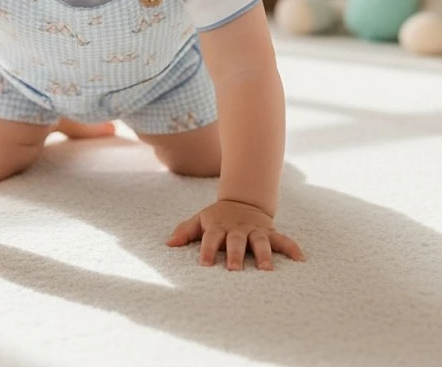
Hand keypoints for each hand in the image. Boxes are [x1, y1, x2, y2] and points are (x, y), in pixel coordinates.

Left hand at [166, 199, 304, 270]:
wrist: (243, 200)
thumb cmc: (217, 218)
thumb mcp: (200, 219)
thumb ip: (186, 231)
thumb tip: (168, 243)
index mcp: (219, 227)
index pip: (210, 238)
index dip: (206, 250)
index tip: (203, 264)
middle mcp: (237, 229)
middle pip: (236, 241)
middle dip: (235, 254)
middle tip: (234, 269)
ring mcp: (255, 230)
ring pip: (260, 241)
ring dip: (263, 254)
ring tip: (266, 269)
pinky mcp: (270, 232)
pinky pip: (283, 240)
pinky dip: (292, 248)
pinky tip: (300, 259)